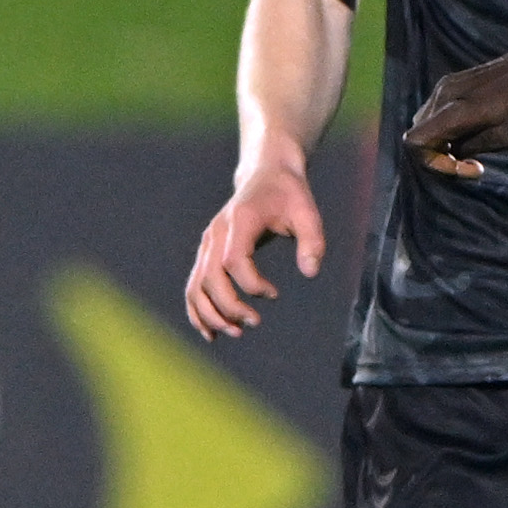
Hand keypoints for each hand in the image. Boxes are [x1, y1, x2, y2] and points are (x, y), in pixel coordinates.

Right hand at [186, 159, 325, 339]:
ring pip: (196, 285)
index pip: (234, 260)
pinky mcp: (207, 252)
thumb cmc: (289, 194)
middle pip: (210, 277)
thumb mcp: (308, 212)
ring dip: (210, 314)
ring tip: (235, 333)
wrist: (266, 174)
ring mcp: (208, 242)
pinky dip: (198, 310)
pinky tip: (212, 332)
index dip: (252, 284)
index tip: (275, 294)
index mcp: (241, 220)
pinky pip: (194, 285)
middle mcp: (217, 232)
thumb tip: (310, 273)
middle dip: (229, 307)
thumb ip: (312, 241)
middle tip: (254, 323)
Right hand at [404, 43, 507, 176]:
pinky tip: (478, 131)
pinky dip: (450, 128)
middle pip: (420, 134)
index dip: (434, 163)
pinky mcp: (457, 81)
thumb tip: (451, 153)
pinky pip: (439, 111)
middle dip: (440, 155)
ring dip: (445, 141)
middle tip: (474, 163)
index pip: (415, 142)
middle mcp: (445, 93)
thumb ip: (472, 146)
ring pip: (428, 123)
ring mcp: (449, 84)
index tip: (468, 167)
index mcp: (455, 108)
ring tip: (477, 149)